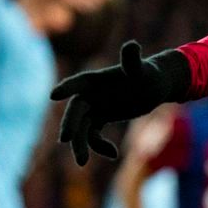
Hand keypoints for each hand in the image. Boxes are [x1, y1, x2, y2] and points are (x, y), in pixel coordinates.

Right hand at [51, 41, 189, 164]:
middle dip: (70, 125)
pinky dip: (99, 146)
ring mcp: (94, 107)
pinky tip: (113, 154)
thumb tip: (132, 46)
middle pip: (75, 111)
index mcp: (95, 80)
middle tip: (65, 140)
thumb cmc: (148, 74)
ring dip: (81, 144)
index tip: (54, 95)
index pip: (78, 83)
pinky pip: (93, 135)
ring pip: (81, 127)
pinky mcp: (100, 118)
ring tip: (82, 162)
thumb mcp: (141, 70)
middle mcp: (90, 94)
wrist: (153, 86)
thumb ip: (132, 60)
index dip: (67, 88)